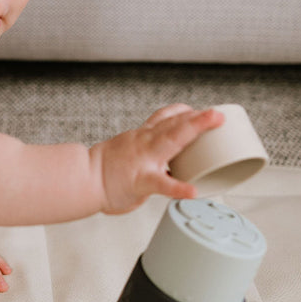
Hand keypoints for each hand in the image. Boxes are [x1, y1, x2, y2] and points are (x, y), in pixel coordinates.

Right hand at [91, 104, 224, 213]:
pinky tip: (192, 192)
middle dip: (197, 117)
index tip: (199, 109)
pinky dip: (178, 187)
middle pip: (173, 124)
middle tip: (217, 114)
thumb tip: (167, 163)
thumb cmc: (105, 170)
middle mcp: (144, 143)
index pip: (164, 118)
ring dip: (193, 131)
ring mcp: (143, 160)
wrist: (83, 179)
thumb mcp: (128, 151)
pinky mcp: (140, 180)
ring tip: (212, 125)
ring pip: (170, 141)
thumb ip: (149, 152)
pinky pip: (161, 184)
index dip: (183, 112)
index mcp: (141, 137)